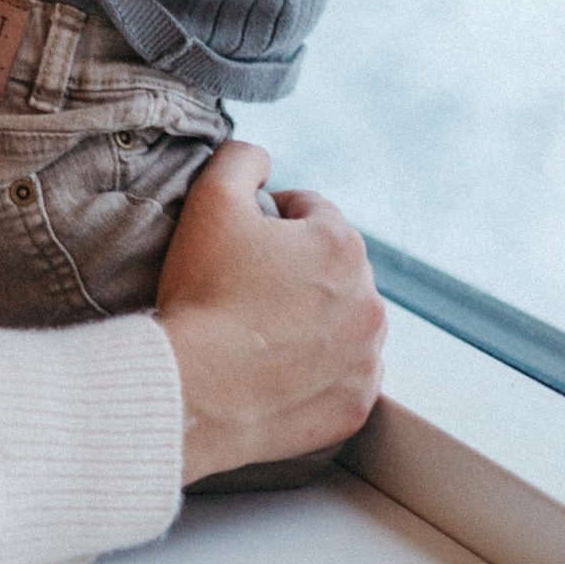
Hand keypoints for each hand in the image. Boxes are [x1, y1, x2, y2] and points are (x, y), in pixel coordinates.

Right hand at [155, 143, 385, 483]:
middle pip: (332, 267)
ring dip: (314, 318)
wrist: (195, 391)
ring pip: (343, 321)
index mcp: (341, 244)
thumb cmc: (203, 294)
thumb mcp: (211, 199)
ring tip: (261, 330)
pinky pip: (344, 375)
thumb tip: (262, 161)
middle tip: (245, 288)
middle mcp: (370, 300)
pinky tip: (277, 370)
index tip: (241, 243)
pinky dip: (319, 370)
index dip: (271, 219)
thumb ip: (242, 159)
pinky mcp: (356, 404)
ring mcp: (367, 357)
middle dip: (297, 269)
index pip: (311, 211)